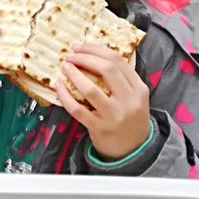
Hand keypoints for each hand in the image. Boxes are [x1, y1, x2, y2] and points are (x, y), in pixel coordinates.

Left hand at [57, 44, 151, 160]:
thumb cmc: (130, 118)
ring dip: (74, 74)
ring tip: (65, 67)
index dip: (96, 50)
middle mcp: (129, 101)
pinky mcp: (99, 128)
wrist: (135, 151)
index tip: (80, 47)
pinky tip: (59, 85)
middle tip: (70, 55)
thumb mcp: (135, 97)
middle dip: (85, 58)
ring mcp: (114, 116)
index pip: (117, 60)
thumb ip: (121, 79)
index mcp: (139, 89)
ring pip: (91, 89)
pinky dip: (64, 95)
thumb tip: (92, 54)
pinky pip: (77, 109)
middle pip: (107, 70)